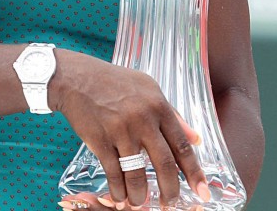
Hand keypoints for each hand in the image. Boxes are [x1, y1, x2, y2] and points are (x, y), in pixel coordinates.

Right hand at [51, 51, 209, 209]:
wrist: (76, 78)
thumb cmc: (113, 82)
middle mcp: (142, 119)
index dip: (193, 172)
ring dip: (140, 195)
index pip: (181, 145)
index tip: (201, 191)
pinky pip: (113, 172)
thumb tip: (195, 138)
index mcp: (158, 106)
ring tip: (141, 204)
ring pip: (137, 173)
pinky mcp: (100, 140)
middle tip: (170, 204)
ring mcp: (120, 131)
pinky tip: (120, 198)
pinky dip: (118, 190)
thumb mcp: (148, 88)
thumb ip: (173, 114)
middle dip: (170, 190)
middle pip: (163, 163)